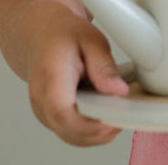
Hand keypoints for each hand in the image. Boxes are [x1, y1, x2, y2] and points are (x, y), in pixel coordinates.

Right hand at [24, 2, 128, 145]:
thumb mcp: (92, 39)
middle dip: (100, 132)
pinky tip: (106, 113)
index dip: (90, 124)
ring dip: (97, 133)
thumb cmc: (65, 33)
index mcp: (50, 78)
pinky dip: (90, 129)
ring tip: (119, 112)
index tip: (113, 122)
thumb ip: (105, 66)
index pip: (64, 113)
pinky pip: (71, 132)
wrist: (42, 32)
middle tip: (126, 116)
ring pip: (71, 136)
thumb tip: (119, 91)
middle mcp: (41, 101)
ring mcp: (43, 111)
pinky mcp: (50, 116)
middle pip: (69, 132)